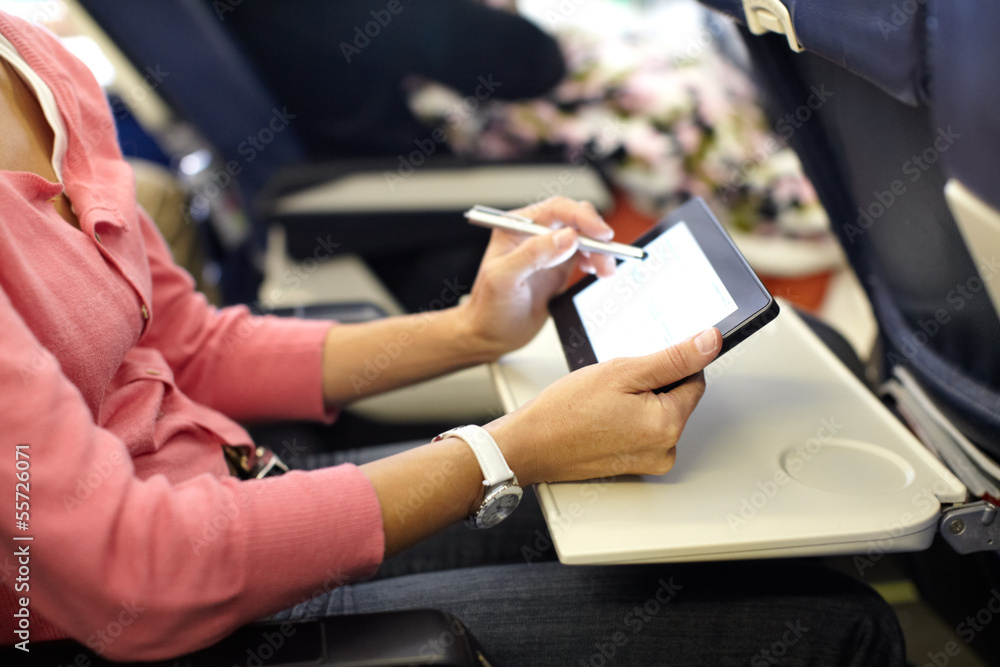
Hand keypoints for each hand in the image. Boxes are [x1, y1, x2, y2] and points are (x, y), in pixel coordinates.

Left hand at [457, 196, 616, 356]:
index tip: (600, 233)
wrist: (492, 335)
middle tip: (606, 255)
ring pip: (585, 237)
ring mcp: (549, 250)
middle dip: (595, 235)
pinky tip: (598, 272)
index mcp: (517, 226)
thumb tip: (567, 237)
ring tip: (605, 270)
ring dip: (600, 250)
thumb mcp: (503, 279)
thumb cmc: (488, 307)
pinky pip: (587, 254)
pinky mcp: (560, 267)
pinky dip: (597, 261)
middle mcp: (535, 233)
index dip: (582, 217)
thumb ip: (533, 254)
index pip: (556, 209)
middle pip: (576, 219)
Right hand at [485, 328, 721, 485]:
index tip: (639, 366)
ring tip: (606, 403)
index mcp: (668, 425)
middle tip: (615, 386)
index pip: (694, 378)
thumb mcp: (622, 371)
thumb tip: (711, 342)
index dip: (667, 364)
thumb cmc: (565, 411)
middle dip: (651, 384)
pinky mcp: (635, 466)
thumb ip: (674, 357)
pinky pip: (644, 431)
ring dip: (639, 401)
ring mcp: (650, 462)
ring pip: (659, 414)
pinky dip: (629, 419)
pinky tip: (604, 417)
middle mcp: (666, 449)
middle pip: (677, 398)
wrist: (530, 445)